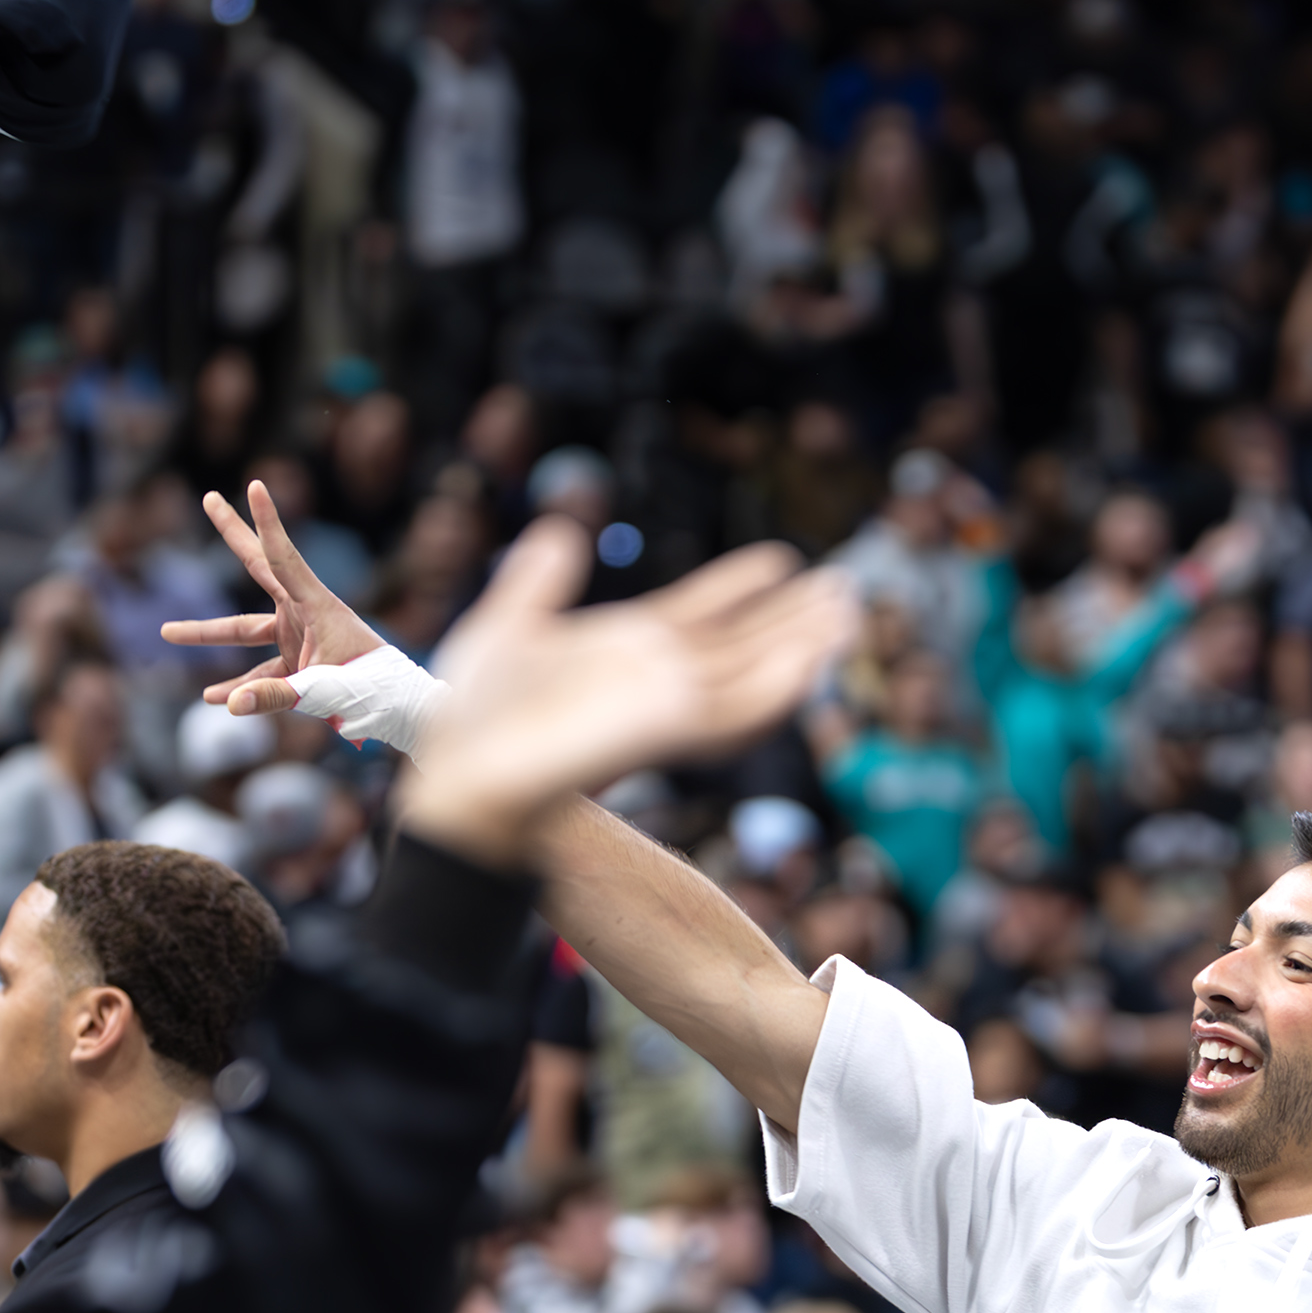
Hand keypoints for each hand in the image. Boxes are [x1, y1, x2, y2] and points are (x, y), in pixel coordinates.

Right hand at [161, 481, 392, 712]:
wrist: (398, 709)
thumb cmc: (370, 691)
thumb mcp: (322, 691)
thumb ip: (275, 696)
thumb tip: (230, 704)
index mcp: (317, 605)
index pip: (284, 557)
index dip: (268, 523)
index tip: (254, 486)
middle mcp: (303, 612)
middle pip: (259, 565)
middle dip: (233, 533)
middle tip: (210, 497)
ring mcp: (297, 636)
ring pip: (244, 628)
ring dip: (207, 633)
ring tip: (167, 632)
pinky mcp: (296, 663)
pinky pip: (259, 672)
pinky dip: (240, 685)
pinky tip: (214, 697)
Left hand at [401, 518, 850, 863]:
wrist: (464, 778)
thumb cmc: (474, 723)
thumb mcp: (506, 628)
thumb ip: (538, 583)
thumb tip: (560, 534)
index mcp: (624, 649)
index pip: (700, 611)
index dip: (739, 586)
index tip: (780, 558)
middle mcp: (656, 676)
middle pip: (743, 642)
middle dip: (794, 617)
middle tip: (844, 586)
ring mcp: (665, 704)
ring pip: (753, 671)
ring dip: (803, 643)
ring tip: (847, 611)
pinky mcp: (665, 730)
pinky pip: (735, 709)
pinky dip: (776, 686)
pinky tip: (808, 662)